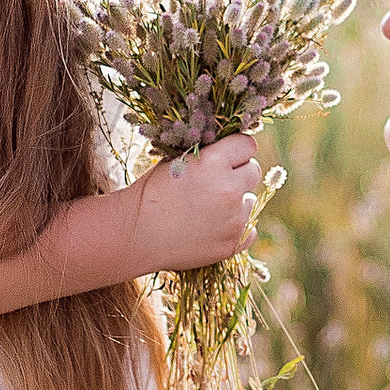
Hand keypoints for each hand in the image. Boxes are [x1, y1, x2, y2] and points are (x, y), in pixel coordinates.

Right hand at [126, 132, 262, 275]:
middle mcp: (228, 188)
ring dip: (235, 203)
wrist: (135, 234)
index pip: (248, 145)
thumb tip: (228, 148)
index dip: (237, 150)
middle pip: (254, 172)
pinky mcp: (231, 243)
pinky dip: (235, 227)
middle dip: (238, 174)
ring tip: (206, 209)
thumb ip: (206, 154)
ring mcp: (233, 219)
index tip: (228, 156)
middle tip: (216, 183)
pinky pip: (248, 229)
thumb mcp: (175, 161)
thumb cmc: (150, 193)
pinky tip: (212, 227)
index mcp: (213, 162)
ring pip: (250, 202)